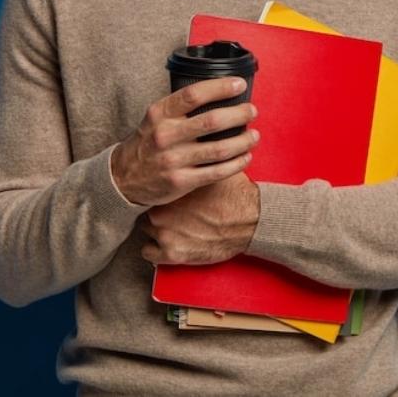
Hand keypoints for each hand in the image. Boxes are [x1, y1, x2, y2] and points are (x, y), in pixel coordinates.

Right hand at [110, 77, 259, 206]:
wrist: (121, 178)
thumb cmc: (147, 142)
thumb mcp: (155, 118)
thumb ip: (180, 107)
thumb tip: (220, 93)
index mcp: (159, 114)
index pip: (193, 95)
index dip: (220, 87)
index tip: (239, 85)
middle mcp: (165, 136)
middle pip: (212, 121)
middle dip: (239, 114)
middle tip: (252, 111)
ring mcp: (173, 160)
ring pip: (219, 149)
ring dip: (243, 141)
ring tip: (254, 136)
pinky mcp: (181, 182)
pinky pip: (217, 172)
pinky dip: (237, 164)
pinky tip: (246, 157)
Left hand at [138, 172, 259, 264]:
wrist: (251, 221)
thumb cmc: (235, 196)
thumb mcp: (217, 167)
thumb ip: (200, 160)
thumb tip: (199, 142)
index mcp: (170, 188)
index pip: (154, 189)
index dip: (164, 192)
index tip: (171, 197)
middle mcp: (162, 211)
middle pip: (150, 209)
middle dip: (162, 210)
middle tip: (177, 212)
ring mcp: (165, 234)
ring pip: (147, 230)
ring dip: (158, 229)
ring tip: (175, 227)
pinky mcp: (172, 254)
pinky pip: (147, 252)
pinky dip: (156, 249)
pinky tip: (169, 242)